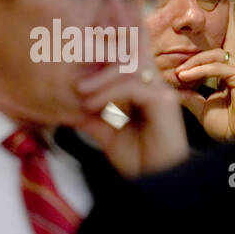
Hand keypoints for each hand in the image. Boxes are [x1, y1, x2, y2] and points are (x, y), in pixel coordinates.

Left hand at [75, 54, 188, 177]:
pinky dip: (108, 93)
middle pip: (130, 55)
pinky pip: (133, 87)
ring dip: (101, 78)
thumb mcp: (107, 133)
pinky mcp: (164, 102)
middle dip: (101, 59)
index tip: (78, 65)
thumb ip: (93, 116)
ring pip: (129, 68)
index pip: (125, 59)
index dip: (105, 53)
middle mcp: (154, 85)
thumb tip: (69, 104)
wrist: (157, 179)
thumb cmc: (137, 159)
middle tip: (76, 77)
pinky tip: (91, 106)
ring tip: (81, 93)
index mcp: (143, 89)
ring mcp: (161, 92)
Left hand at [172, 2, 234, 141]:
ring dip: (193, 63)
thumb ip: (189, 94)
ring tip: (178, 74)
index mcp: (229, 74)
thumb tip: (172, 84)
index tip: (225, 8)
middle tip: (219, 5)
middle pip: (225, 43)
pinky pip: (219, 67)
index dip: (224, 30)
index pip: (223, 48)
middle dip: (222, 25)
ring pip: (215, 55)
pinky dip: (200, 70)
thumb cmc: (225, 126)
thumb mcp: (201, 107)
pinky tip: (185, 77)